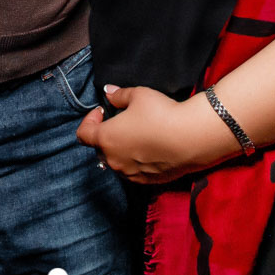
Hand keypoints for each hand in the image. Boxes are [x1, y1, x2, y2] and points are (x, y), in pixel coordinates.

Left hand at [75, 85, 235, 184]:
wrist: (191, 138)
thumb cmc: (161, 113)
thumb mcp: (138, 95)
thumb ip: (119, 95)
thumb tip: (109, 93)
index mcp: (106, 139)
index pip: (83, 134)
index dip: (89, 120)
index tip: (102, 110)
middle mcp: (114, 160)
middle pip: (99, 149)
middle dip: (105, 135)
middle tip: (120, 121)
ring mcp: (130, 174)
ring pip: (116, 162)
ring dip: (120, 149)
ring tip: (136, 135)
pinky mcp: (147, 181)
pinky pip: (133, 171)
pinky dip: (134, 160)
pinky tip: (149, 148)